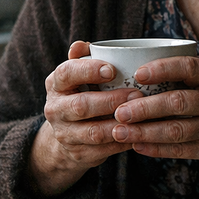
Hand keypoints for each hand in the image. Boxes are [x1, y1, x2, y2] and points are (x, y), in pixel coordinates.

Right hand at [30, 41, 137, 195]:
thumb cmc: (81, 94)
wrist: (67, 136)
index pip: (67, 73)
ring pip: (94, 132)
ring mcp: (65, 134)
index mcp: (56, 84)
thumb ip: (83, 59)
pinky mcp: (78, 154)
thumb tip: (82, 45)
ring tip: (143, 115)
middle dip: (111, 100)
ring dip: (120, 124)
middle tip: (137, 94)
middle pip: (81, 106)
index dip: (89, 70)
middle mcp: (55, 109)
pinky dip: (125, 142)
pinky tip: (143, 133)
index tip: (113, 69)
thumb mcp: (78, 76)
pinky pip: (104, 150)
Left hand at [109, 56, 198, 194]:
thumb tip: (141, 78)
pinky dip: (157, 148)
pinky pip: (181, 150)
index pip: (190, 67)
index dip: (163, 69)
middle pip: (179, 102)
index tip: (138, 74)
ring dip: (145, 131)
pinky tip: (138, 146)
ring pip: (176, 130)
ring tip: (120, 131)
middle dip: (145, 107)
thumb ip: (193, 82)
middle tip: (119, 110)